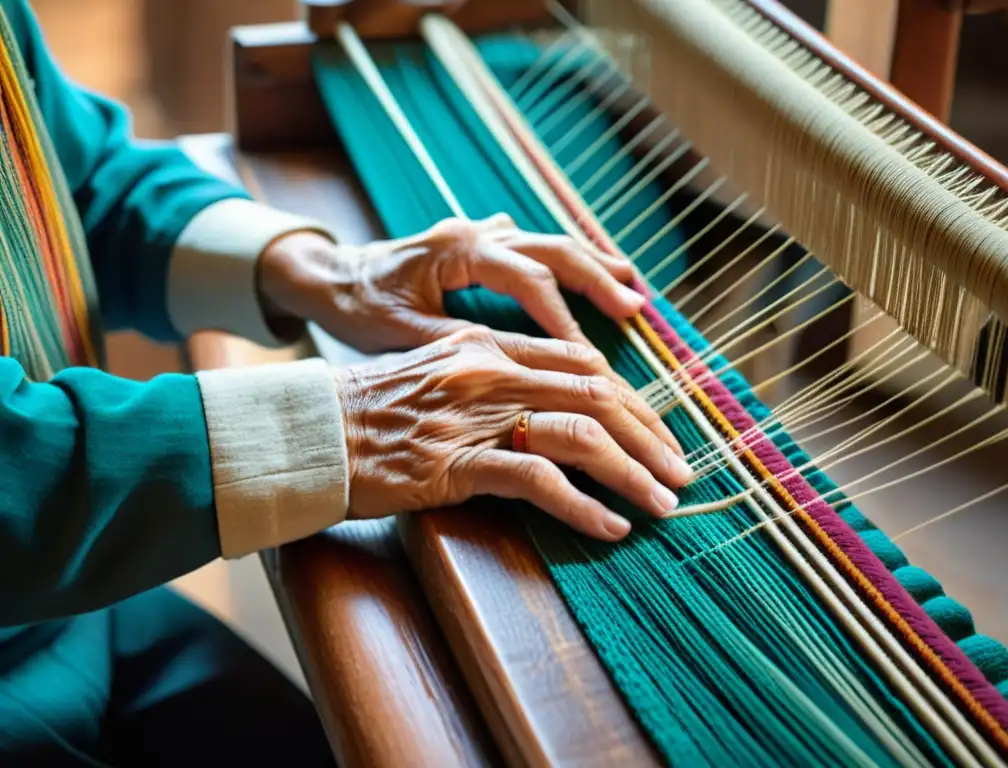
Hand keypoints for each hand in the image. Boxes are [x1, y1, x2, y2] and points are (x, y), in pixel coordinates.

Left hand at [259, 214, 645, 354]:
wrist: (325, 275)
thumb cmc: (355, 305)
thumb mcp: (399, 332)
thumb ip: (454, 342)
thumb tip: (508, 368)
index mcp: (458, 249)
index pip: (527, 280)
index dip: (562, 317)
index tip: (588, 355)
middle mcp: (476, 232)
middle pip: (552, 248)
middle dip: (597, 279)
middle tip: (635, 309)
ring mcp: (479, 233)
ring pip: (548, 242)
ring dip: (591, 265)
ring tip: (632, 288)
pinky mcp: (478, 243)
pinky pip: (532, 246)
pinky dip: (565, 263)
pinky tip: (590, 273)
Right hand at [335, 327, 691, 541]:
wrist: (308, 431)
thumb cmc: (370, 409)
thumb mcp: (436, 373)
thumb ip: (493, 374)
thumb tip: (553, 397)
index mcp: (486, 346)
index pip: (583, 366)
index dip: (633, 402)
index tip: (660, 435)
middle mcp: (488, 371)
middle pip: (595, 395)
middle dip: (649, 437)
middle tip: (680, 473)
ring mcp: (472, 416)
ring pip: (578, 434)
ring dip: (631, 472)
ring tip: (662, 505)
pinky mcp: (454, 463)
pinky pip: (536, 480)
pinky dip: (582, 505)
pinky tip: (608, 526)